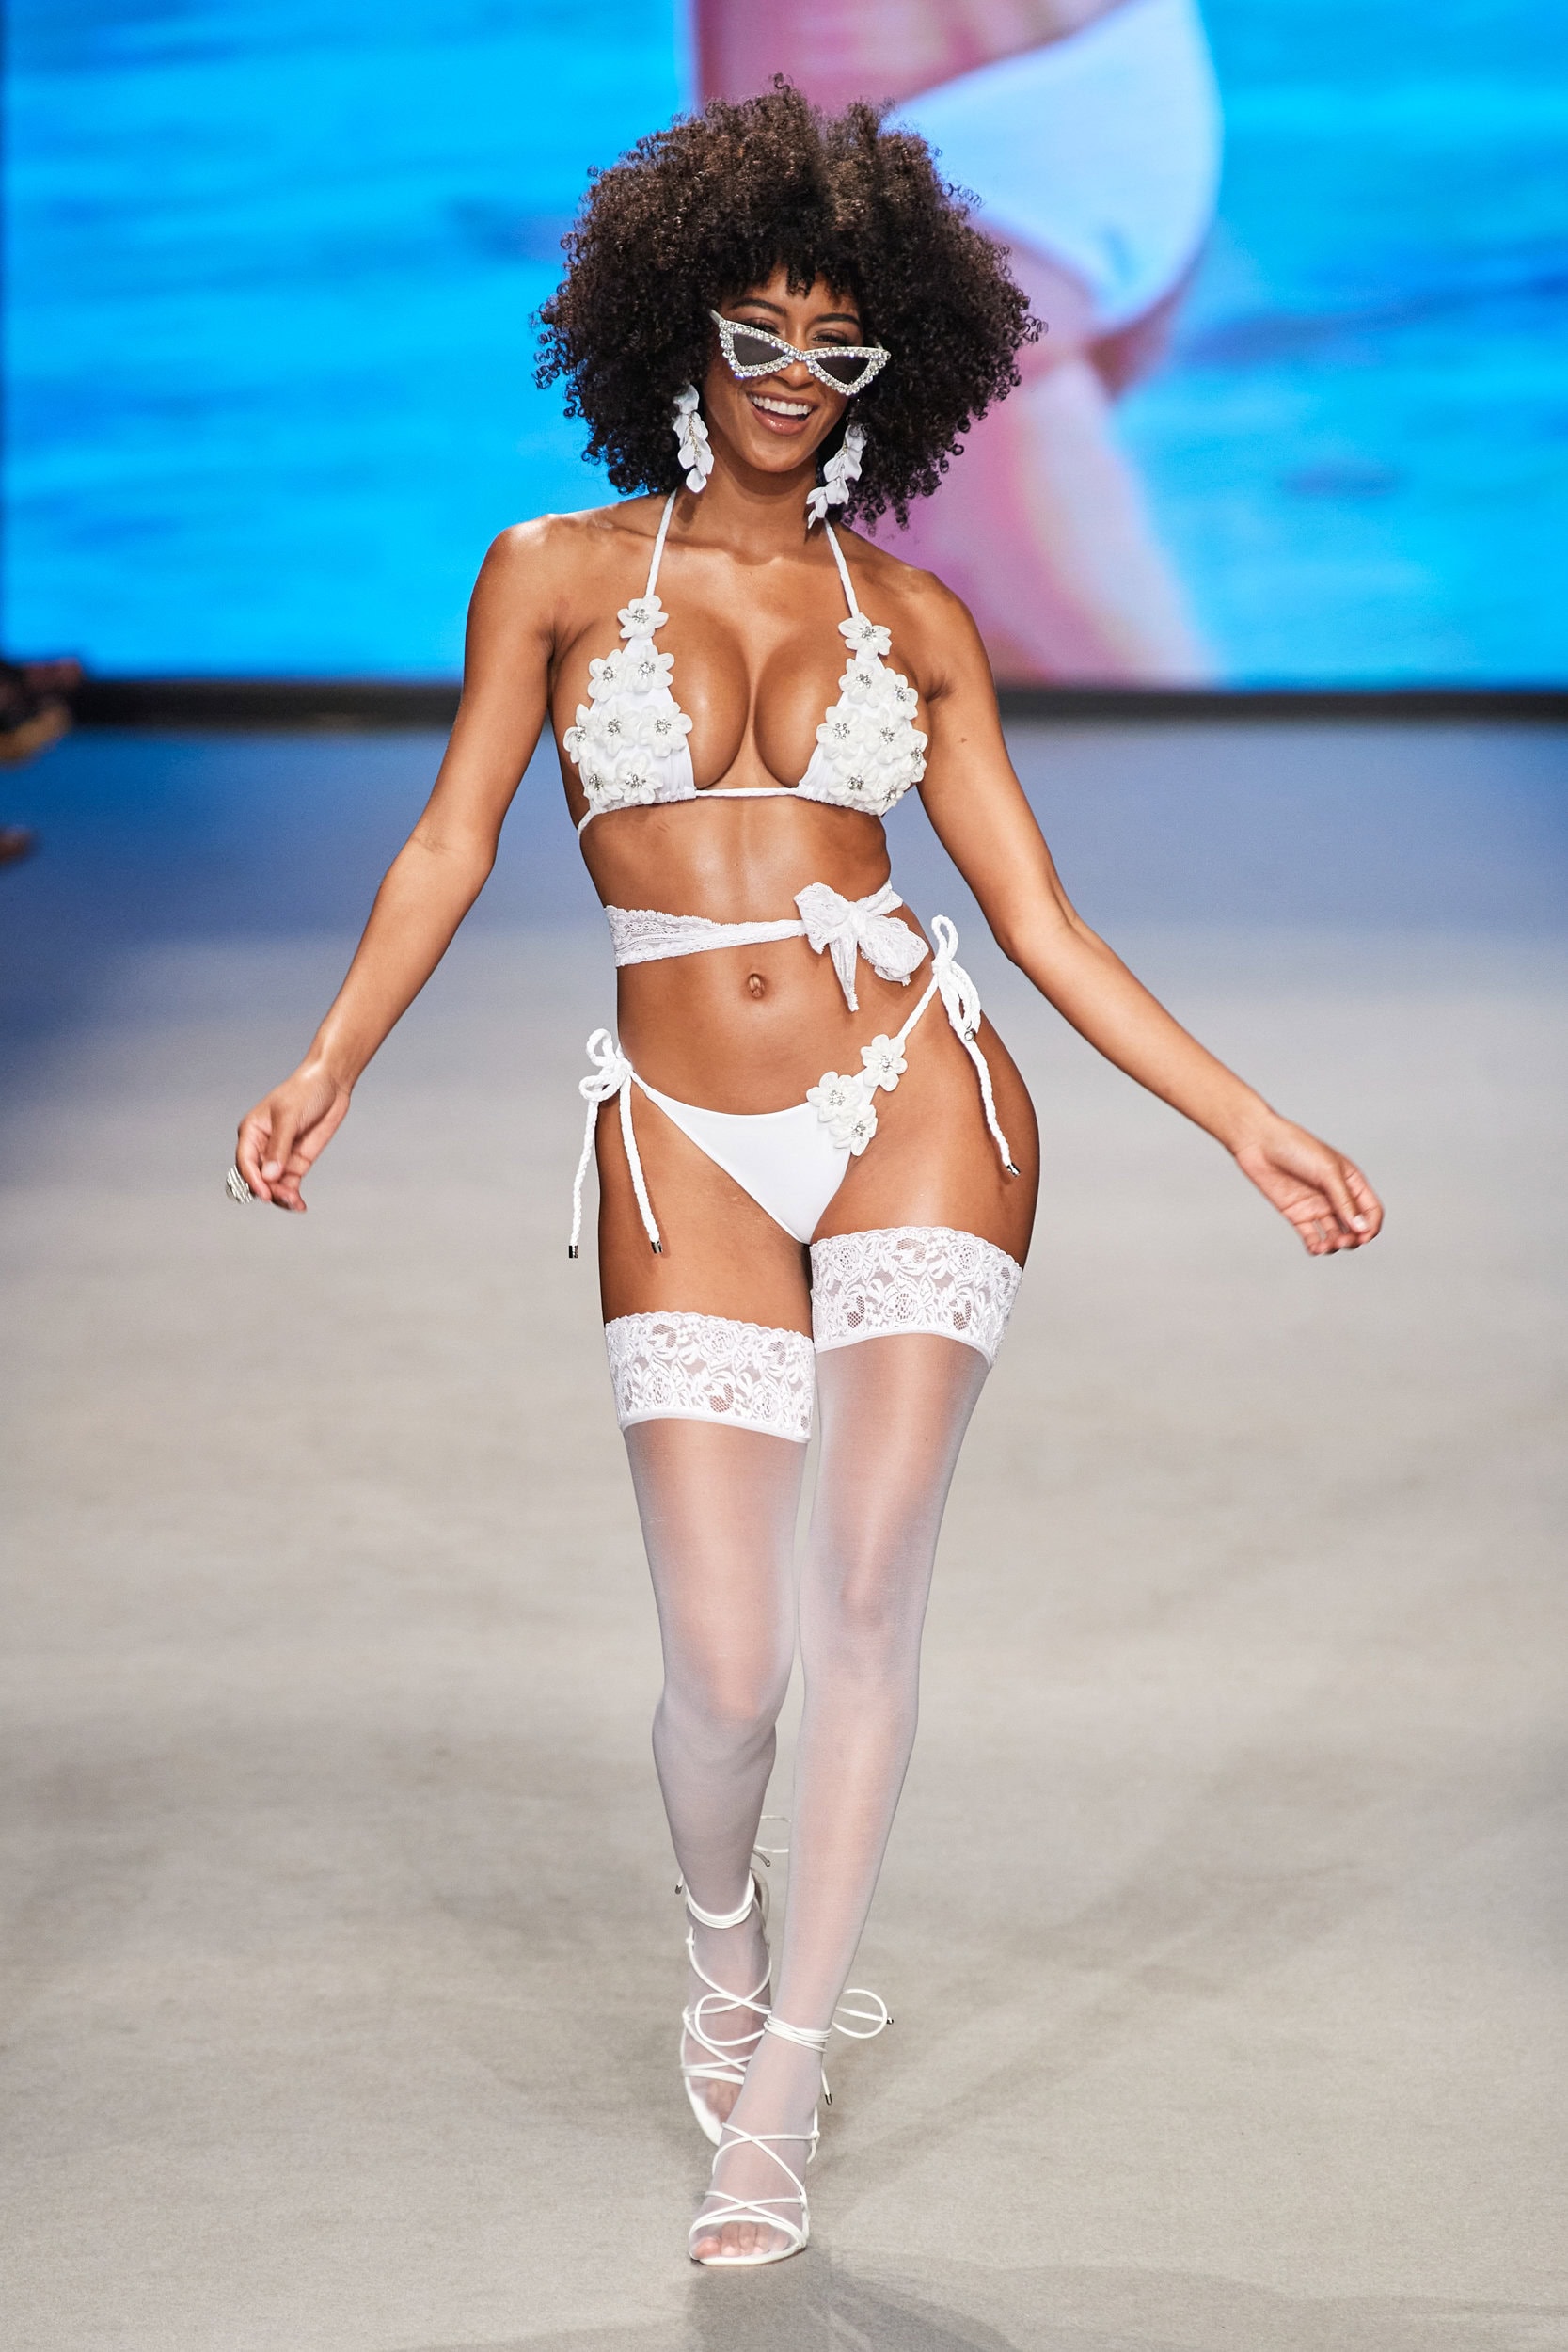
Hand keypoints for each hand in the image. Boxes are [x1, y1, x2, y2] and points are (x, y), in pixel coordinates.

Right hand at [235, 1060, 350, 1211]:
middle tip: (287, 1197)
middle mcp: (262, 1146)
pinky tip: (299, 1205)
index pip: (246, 1162)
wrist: (330, 1084)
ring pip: (273, 1184)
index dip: (253, 1180)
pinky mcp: (297, 1161)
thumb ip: (279, 1147)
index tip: (265, 1193)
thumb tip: (269, 1175)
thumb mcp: (289, 1117)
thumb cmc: (304, 1092)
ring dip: (281, 1196)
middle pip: (258, 1177)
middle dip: (269, 1190)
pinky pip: (289, 1184)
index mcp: (252, 1132)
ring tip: (295, 1203)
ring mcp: (280, 1156)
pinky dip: (292, 1195)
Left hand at [1233, 1116, 1382, 1256]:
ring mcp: (1316, 1206)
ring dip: (1334, 1244)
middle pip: (1354, 1227)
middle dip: (1353, 1239)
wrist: (1259, 1143)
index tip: (1362, 1236)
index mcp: (1350, 1181)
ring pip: (1334, 1234)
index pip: (1371, 1210)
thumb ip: (1345, 1201)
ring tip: (1326, 1245)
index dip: (1370, 1226)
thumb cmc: (1295, 1147)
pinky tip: (1315, 1248)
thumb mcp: (1327, 1172)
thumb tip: (1362, 1228)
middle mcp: (1336, 1196)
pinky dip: (1316, 1246)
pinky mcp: (1297, 1214)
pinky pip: (1311, 1236)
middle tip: (1342, 1241)